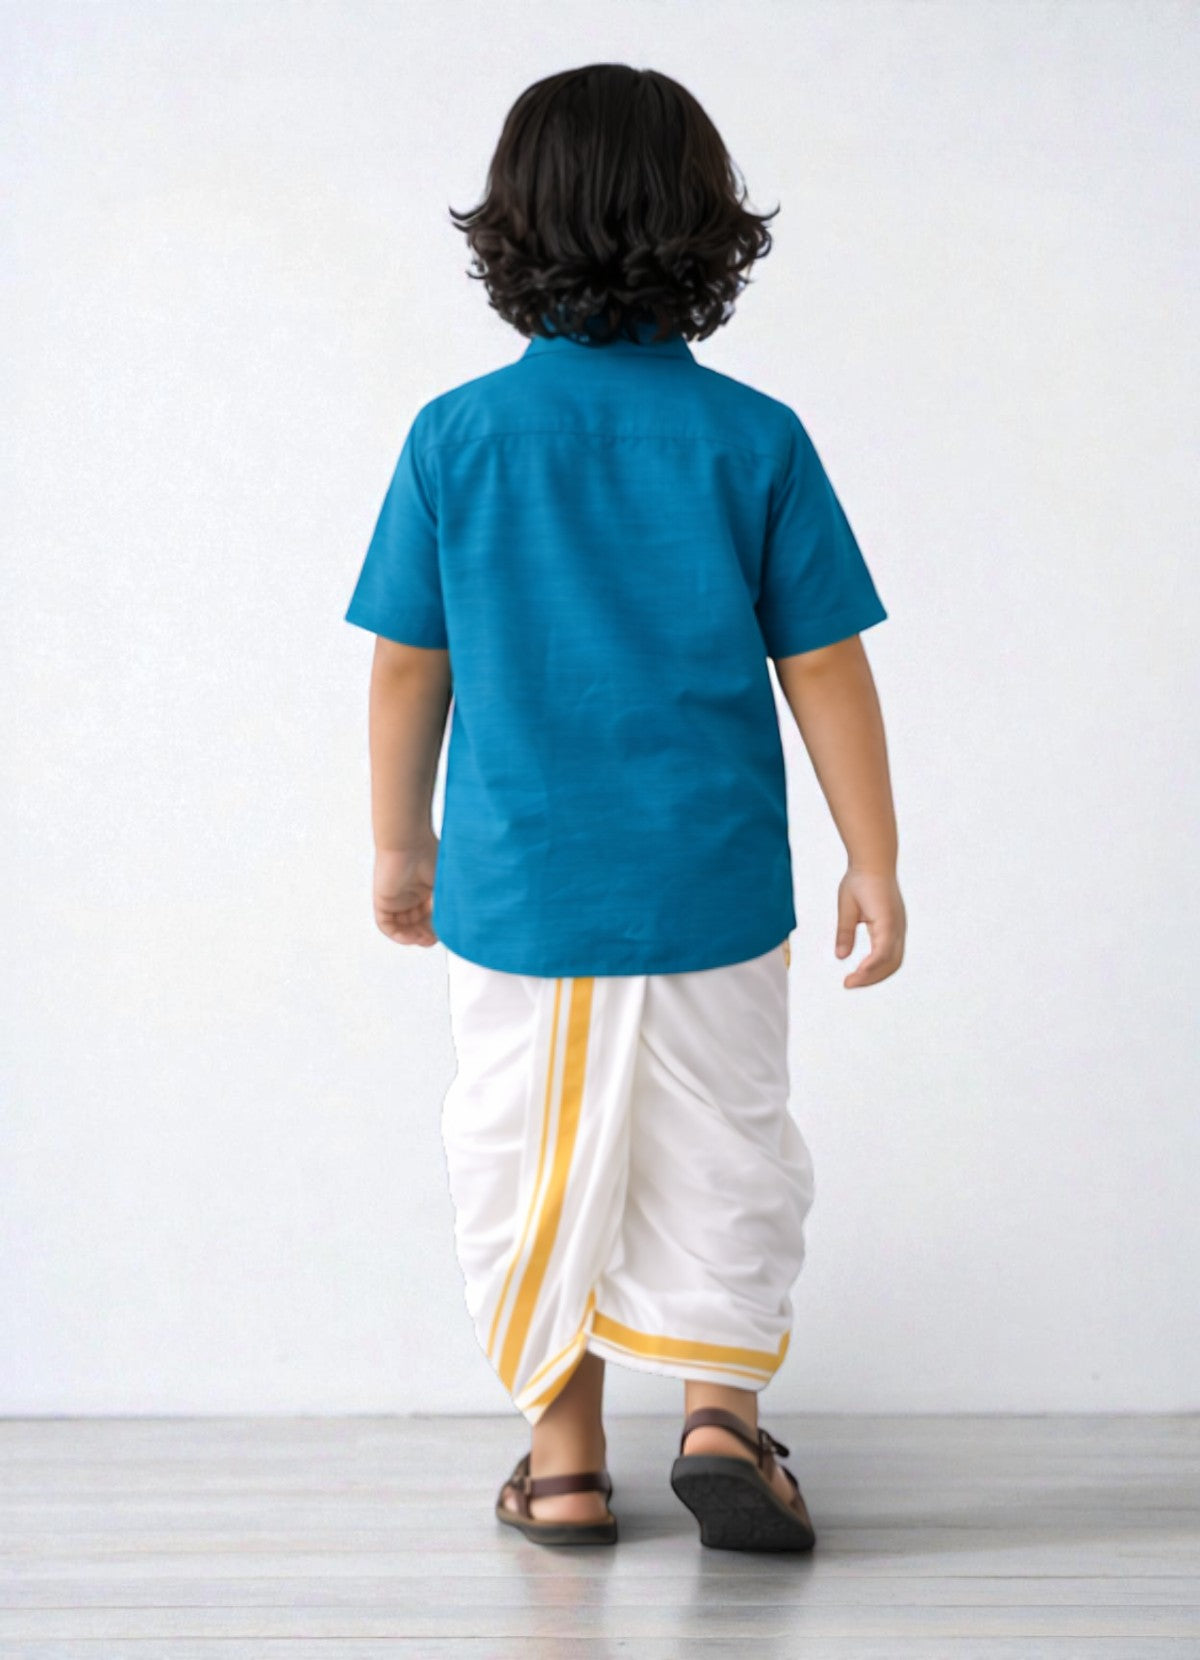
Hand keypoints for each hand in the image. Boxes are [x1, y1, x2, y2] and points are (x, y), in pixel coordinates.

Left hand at [373, 838, 439, 946]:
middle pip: (417, 923)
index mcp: (426, 888)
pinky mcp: (382, 901)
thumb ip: (448, 906)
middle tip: (435, 940)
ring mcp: (396, 898)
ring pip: (403, 926)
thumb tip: (454, 927)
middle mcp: (411, 894)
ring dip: (413, 937)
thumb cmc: (430, 855)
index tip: (446, 933)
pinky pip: (386, 925)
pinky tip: (410, 937)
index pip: (431, 915)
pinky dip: (398, 935)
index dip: (437, 928)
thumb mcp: (445, 885)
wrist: (408, 842)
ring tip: (424, 940)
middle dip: (426, 935)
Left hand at [835, 866, 904, 987]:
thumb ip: (845, 932)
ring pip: (895, 960)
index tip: (851, 979)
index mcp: (886, 921)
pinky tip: (864, 967)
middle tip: (848, 983)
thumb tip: (841, 957)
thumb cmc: (859, 881)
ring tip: (855, 979)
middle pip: (892, 963)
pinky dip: (880, 964)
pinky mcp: (897, 928)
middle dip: (871, 978)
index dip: (868, 970)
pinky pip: (893, 952)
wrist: (876, 863)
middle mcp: (897, 927)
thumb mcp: (846, 906)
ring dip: (877, 973)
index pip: (882, 954)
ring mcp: (900, 928)